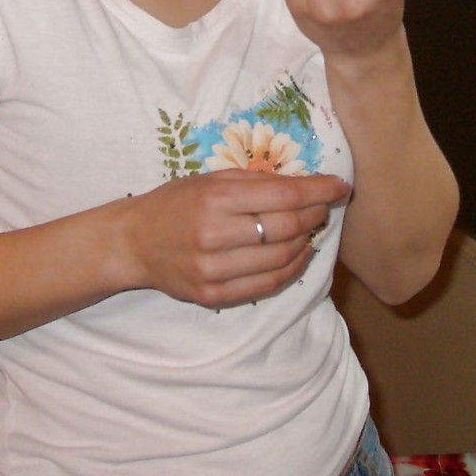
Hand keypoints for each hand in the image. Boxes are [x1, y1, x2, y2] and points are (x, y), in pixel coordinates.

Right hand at [121, 169, 350, 307]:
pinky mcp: (213, 296)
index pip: (283, 195)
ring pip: (281, 259)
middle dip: (315, 215)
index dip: (319, 190)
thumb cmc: (176, 203)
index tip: (340, 186)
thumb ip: (256, 182)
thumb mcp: (210, 179)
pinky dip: (291, 268)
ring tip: (310, 229)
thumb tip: (306, 184)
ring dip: (306, 242)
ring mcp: (213, 270)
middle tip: (324, 206)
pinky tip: (298, 254)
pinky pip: (266, 285)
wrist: (134, 242)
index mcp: (214, 198)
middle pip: (287, 228)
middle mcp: (214, 235)